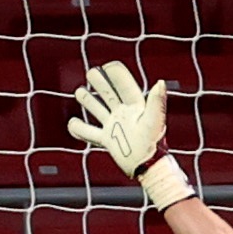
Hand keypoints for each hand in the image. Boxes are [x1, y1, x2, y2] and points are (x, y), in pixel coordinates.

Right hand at [68, 61, 194, 210]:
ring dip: (89, 101)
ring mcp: (115, 127)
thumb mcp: (154, 121)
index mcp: (136, 107)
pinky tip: (71, 123)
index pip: (125, 85)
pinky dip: (80, 129)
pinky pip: (90, 133)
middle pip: (110, 94)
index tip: (107, 66)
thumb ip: (157, 102)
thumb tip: (160, 83)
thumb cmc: (153, 144)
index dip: (116, 74)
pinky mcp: (108, 140)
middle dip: (100, 83)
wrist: (148, 167)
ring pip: (98, 110)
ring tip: (79, 92)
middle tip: (90, 73)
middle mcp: (125, 115)